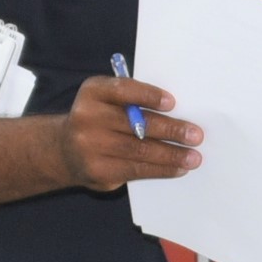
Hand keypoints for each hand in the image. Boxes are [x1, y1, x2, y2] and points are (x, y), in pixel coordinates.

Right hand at [54, 74, 202, 193]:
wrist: (65, 150)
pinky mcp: (98, 171)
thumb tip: (178, 113)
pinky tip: (178, 168)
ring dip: (172, 154)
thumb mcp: (107, 101)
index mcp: (93, 91)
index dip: (148, 95)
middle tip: (196, 135)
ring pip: (139, 150)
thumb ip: (132, 102)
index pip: (122, 90)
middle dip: (171, 130)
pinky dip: (162, 169)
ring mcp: (90, 146)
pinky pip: (136, 170)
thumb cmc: (99, 119)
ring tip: (194, 157)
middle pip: (136, 124)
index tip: (172, 103)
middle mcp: (87, 117)